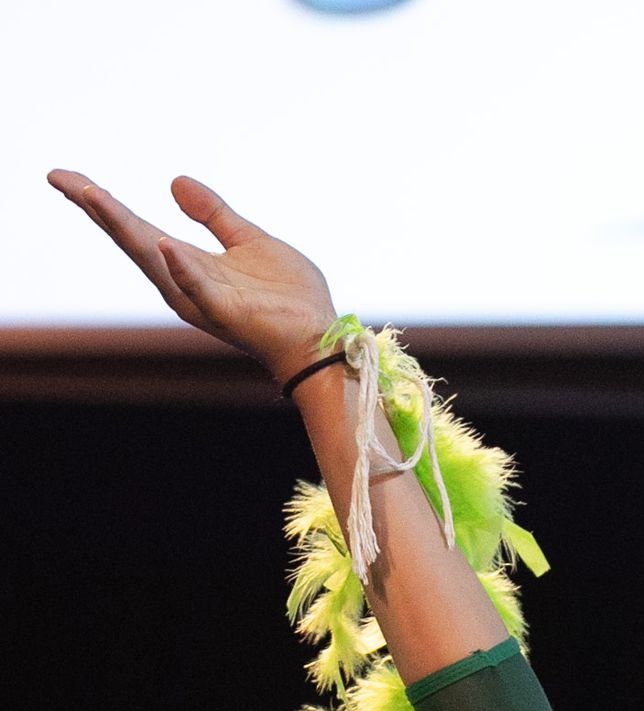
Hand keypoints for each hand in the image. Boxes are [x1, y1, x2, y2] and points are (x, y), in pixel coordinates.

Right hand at [48, 172, 334, 381]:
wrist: (319, 338)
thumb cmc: (288, 298)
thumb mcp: (248, 239)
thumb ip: (212, 214)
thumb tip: (173, 180)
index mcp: (188, 264)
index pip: (136, 228)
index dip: (101, 203)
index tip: (65, 177)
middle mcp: (186, 283)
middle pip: (132, 240)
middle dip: (97, 210)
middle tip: (60, 178)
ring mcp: (205, 299)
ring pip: (155, 261)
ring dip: (124, 229)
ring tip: (92, 196)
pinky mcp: (229, 314)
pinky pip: (200, 290)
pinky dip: (182, 269)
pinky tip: (164, 245)